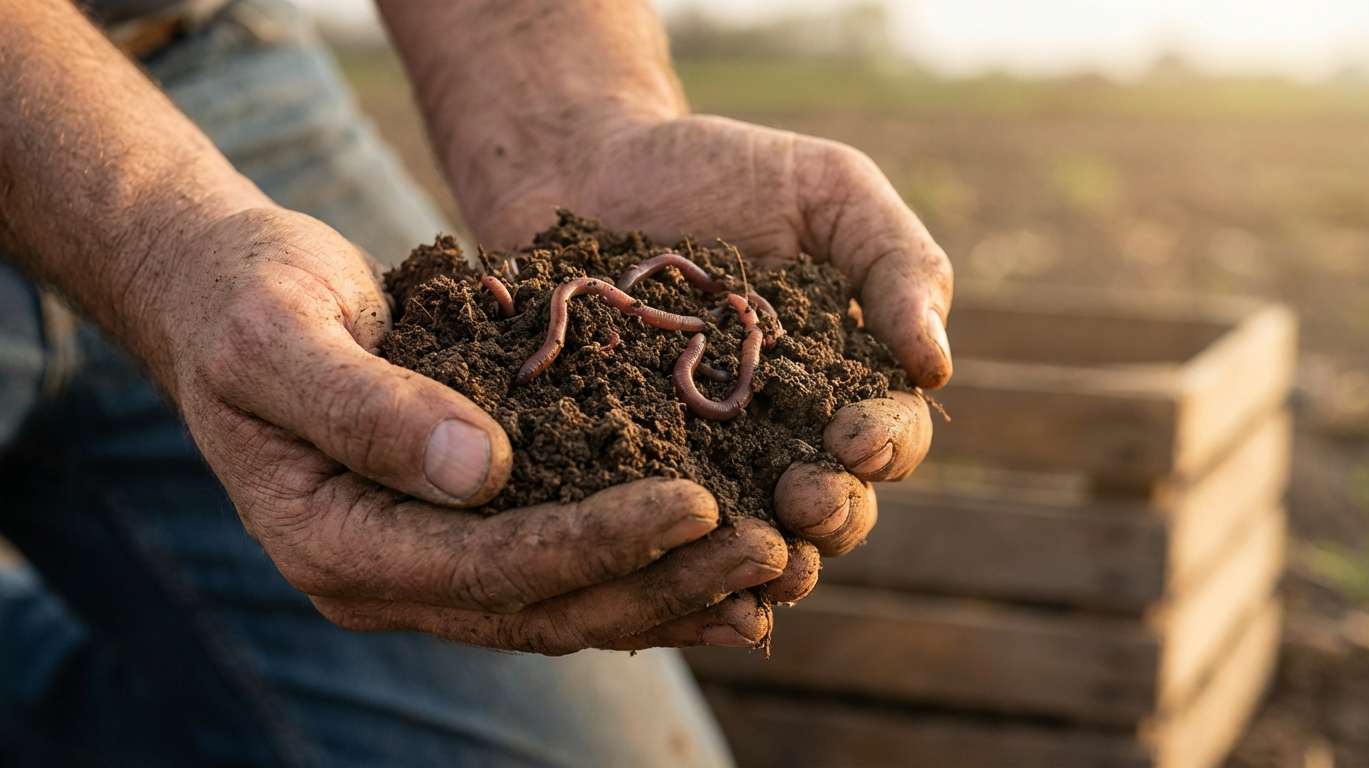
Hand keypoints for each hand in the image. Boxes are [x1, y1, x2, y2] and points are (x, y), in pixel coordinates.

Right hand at [156, 207, 795, 653]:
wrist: (228, 297)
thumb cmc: (246, 300)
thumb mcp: (283, 336)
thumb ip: (368, 406)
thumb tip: (482, 470)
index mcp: (335, 544)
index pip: (489, 566)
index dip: (598, 541)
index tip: (697, 503)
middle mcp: (385, 578)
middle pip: (544, 605)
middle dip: (662, 581)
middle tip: (769, 549)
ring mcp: (424, 565)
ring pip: (564, 604)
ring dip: (671, 590)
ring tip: (773, 567)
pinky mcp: (460, 532)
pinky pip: (561, 569)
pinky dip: (641, 568)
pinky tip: (717, 559)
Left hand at [463, 115, 949, 599]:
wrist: (590, 166)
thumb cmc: (721, 172)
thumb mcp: (827, 190)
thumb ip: (896, 263)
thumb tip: (936, 366)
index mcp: (844, 380)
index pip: (889, 434)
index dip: (884, 445)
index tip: (854, 438)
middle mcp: (781, 435)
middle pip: (834, 504)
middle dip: (832, 514)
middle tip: (807, 501)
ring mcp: (704, 460)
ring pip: (754, 537)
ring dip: (767, 557)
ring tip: (755, 554)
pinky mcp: (626, 471)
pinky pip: (658, 529)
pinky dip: (673, 560)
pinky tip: (670, 569)